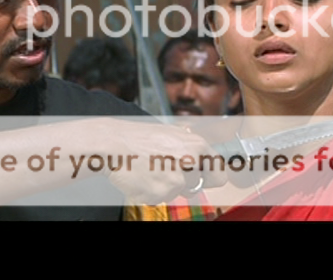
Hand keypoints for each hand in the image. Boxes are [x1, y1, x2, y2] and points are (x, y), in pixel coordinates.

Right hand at [92, 119, 228, 204]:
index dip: (211, 176)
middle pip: (196, 185)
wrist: (113, 145)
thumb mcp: (171, 133)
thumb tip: (204, 157)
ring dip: (164, 186)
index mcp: (196, 146)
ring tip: (149, 169)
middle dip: (183, 182)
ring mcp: (174, 181)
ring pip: (176, 193)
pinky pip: (159, 199)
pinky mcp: (159, 194)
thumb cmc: (139, 137)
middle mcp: (189, 164)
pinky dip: (150, 192)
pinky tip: (142, 177)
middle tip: (165, 170)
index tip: (206, 178)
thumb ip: (190, 146)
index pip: (219, 171)